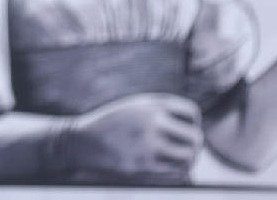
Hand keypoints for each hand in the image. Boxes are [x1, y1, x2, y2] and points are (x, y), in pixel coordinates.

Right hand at [66, 93, 202, 178]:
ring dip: (190, 159)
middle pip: (195, 136)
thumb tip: (192, 125)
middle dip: (195, 144)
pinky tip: (173, 168)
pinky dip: (179, 171)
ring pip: (188, 156)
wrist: (81, 141)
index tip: (185, 129)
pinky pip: (175, 172)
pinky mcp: (142, 165)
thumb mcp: (134, 107)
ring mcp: (148, 144)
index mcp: (151, 104)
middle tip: (190, 149)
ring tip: (183, 160)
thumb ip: (160, 110)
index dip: (193, 122)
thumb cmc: (111, 124)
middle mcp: (152, 122)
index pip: (191, 112)